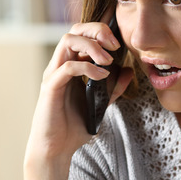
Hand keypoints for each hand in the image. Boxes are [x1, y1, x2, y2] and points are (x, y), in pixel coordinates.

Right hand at [26, 20, 133, 164]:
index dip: (100, 30)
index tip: (119, 42)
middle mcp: (60, 65)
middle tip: (115, 45)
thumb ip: (114, 87)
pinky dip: (88, 67)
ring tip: (108, 60)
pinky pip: (68, 67)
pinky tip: (102, 76)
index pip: (82, 34)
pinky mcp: (51, 87)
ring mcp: (54, 74)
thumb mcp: (101, 103)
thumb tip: (129, 71)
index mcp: (70, 65)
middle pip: (74, 30)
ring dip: (92, 45)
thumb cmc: (74, 126)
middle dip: (97, 30)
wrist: (57, 149)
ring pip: (68, 40)